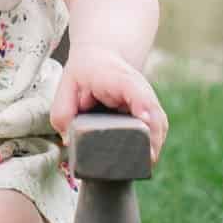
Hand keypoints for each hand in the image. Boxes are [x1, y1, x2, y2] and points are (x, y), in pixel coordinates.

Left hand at [52, 46, 165, 163]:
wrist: (102, 57)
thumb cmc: (86, 71)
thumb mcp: (68, 85)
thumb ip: (63, 110)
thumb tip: (68, 140)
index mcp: (121, 79)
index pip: (138, 92)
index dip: (143, 106)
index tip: (145, 121)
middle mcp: (140, 90)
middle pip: (154, 114)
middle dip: (152, 137)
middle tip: (146, 160)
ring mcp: (147, 100)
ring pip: (159, 123)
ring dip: (154, 144)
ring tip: (145, 164)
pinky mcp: (149, 110)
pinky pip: (156, 127)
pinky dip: (153, 142)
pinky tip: (147, 159)